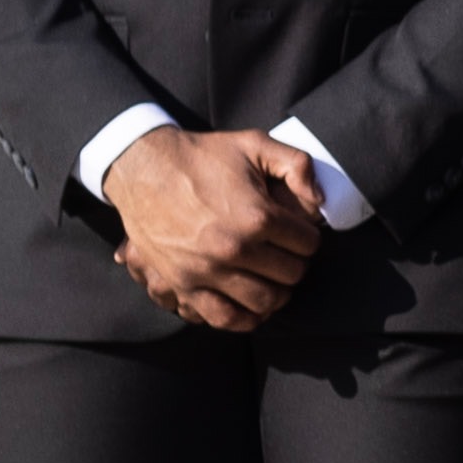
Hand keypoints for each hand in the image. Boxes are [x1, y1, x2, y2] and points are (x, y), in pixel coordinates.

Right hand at [103, 126, 324, 328]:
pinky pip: (223, 318)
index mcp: (258, 217)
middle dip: (295, 263)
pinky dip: (244, 318)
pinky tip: (251, 305)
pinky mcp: (183, 284)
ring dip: (276, 292)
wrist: (143, 167)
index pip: (308, 244)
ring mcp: (207, 270)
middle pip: (291, 274)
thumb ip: (298, 164)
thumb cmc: (203, 156)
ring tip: (272, 279)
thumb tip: (319, 201)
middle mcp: (234, 248)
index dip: (307, 237)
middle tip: (286, 255)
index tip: (297, 232)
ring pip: (264, 301)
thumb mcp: (255, 144)